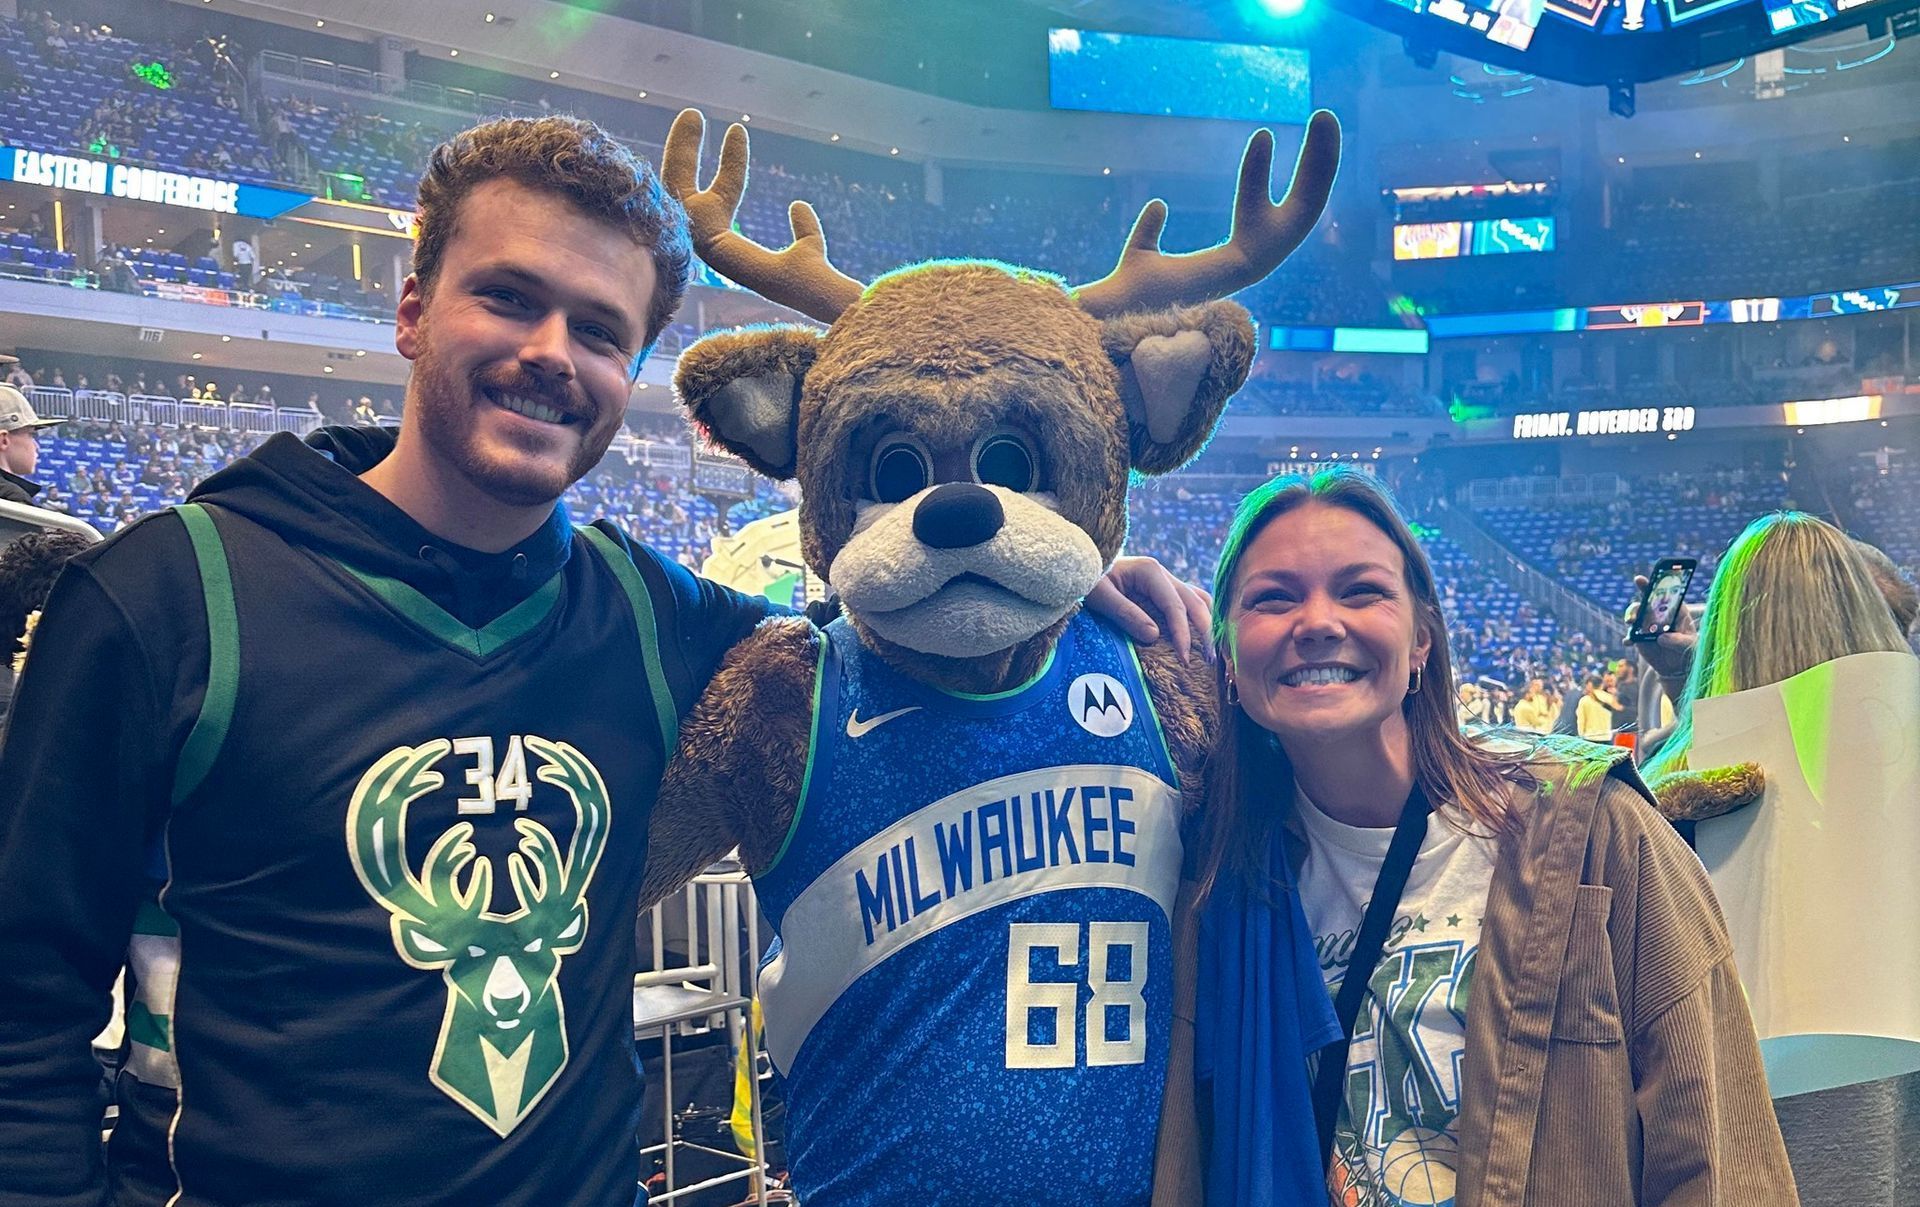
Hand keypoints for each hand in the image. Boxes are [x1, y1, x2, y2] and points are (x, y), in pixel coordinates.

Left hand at [1086, 556, 1212, 661]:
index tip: (1185, 659)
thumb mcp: (1099, 596)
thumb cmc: (1086, 580)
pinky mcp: (1162, 590)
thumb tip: (1155, 636)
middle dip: (1205, 632)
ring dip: (1207, 624)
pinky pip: (1188, 602)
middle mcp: (1162, 573)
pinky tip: (1200, 639)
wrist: (1079, 565)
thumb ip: (1125, 614)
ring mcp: (1164, 581)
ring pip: (1198, 599)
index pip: (1176, 606)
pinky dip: (1197, 619)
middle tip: (1209, 661)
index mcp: (1149, 571)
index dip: (1183, 634)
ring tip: (1210, 652)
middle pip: (1195, 602)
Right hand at [1628, 574, 1696, 687]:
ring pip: (1635, 616)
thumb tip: (1661, 638)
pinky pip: (1631, 635)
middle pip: (1645, 603)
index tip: (1640, 580)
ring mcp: (1648, 626)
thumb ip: (1678, 641)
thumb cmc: (1690, 652)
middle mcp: (1659, 615)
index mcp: (1675, 610)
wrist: (1679, 668)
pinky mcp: (1640, 638)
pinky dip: (1628, 638)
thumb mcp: (1690, 646)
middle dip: (1638, 604)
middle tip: (1635, 612)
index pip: (1664, 594)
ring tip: (1631, 623)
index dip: (1652, 585)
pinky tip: (1628, 642)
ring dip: (1631, 617)